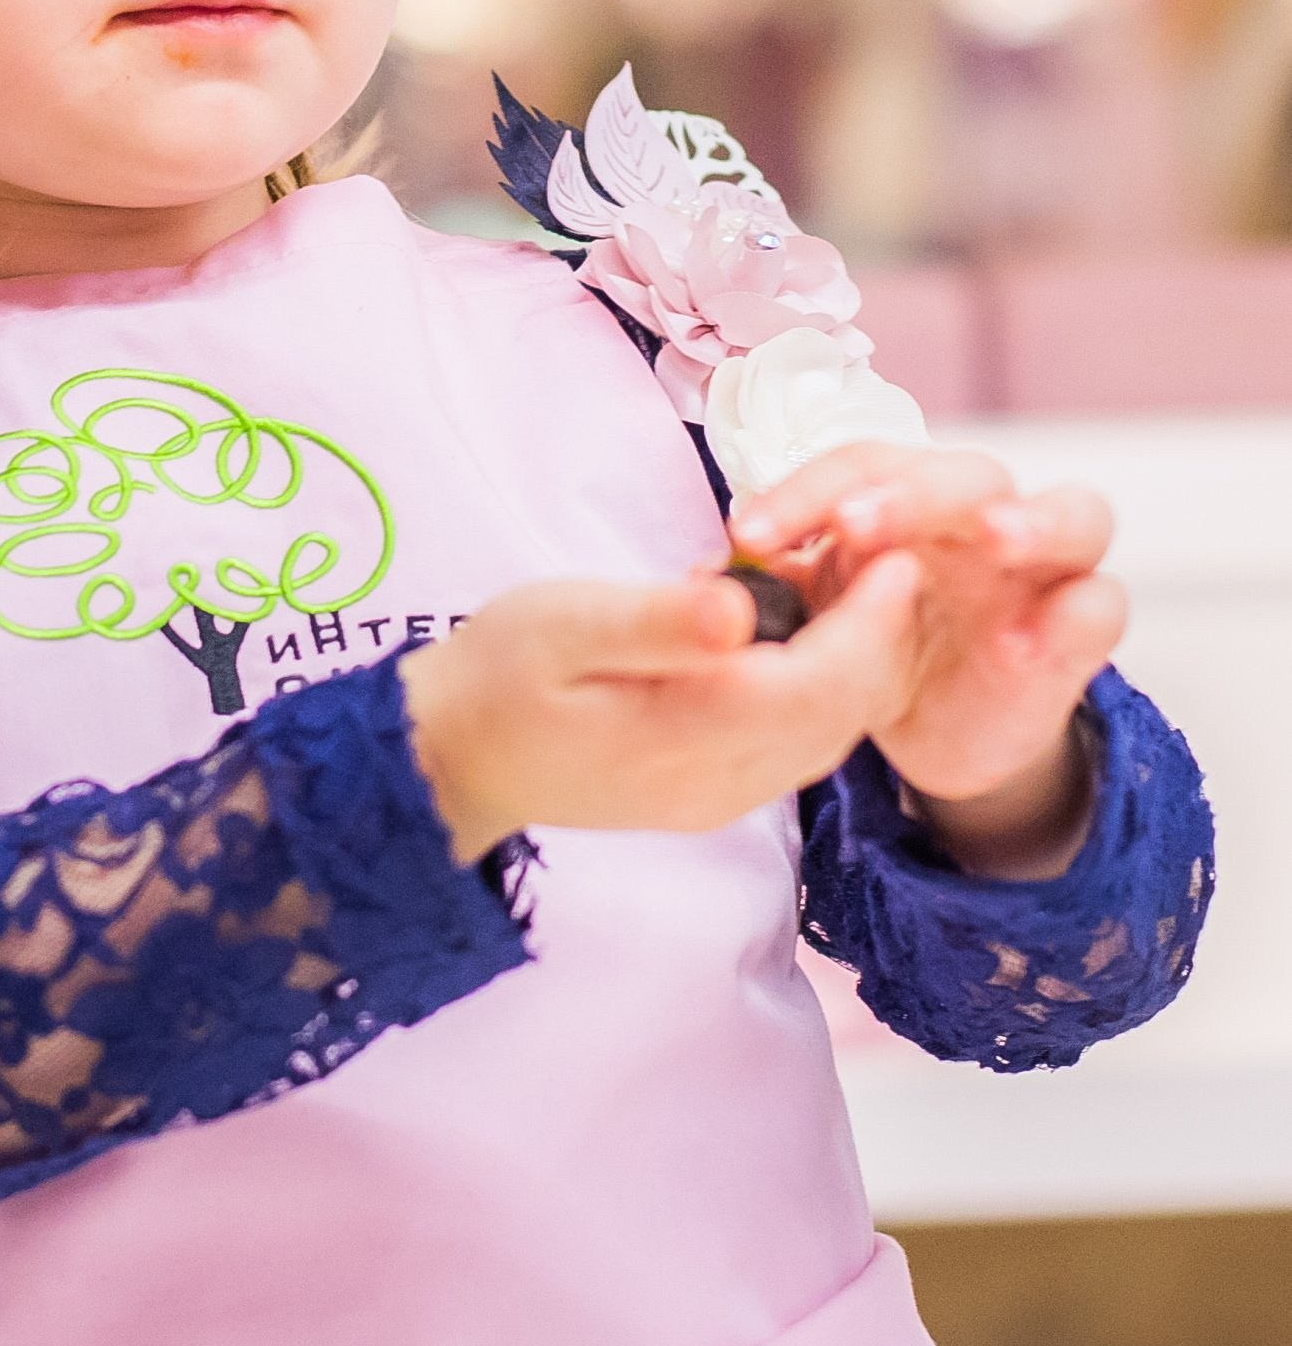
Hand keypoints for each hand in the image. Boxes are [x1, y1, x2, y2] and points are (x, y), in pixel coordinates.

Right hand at [400, 558, 921, 864]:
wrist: (453, 756)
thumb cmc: (498, 673)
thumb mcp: (561, 623)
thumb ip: (655, 620)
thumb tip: (741, 608)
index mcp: (685, 733)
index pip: (818, 682)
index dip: (870, 619)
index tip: (893, 548)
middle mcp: (718, 781)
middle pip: (841, 714)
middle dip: (882, 636)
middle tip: (889, 550)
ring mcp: (718, 797)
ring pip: (829, 734)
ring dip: (860, 662)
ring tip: (861, 582)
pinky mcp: (711, 794)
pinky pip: (798, 745)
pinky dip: (825, 688)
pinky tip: (811, 634)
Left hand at [729, 445, 1123, 878]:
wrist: (933, 732)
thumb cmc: (878, 646)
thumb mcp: (823, 620)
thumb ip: (780, 590)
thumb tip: (702, 582)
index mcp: (910, 497)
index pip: (862, 465)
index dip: (805, 491)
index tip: (747, 535)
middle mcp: (984, 513)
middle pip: (965, 473)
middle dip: (910, 491)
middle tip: (856, 525)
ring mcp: (1045, 566)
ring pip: (1072, 509)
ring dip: (1030, 518)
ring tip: (994, 538)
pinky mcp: (1082, 628)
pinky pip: (1101, 603)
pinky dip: (1073, 614)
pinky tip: (1025, 641)